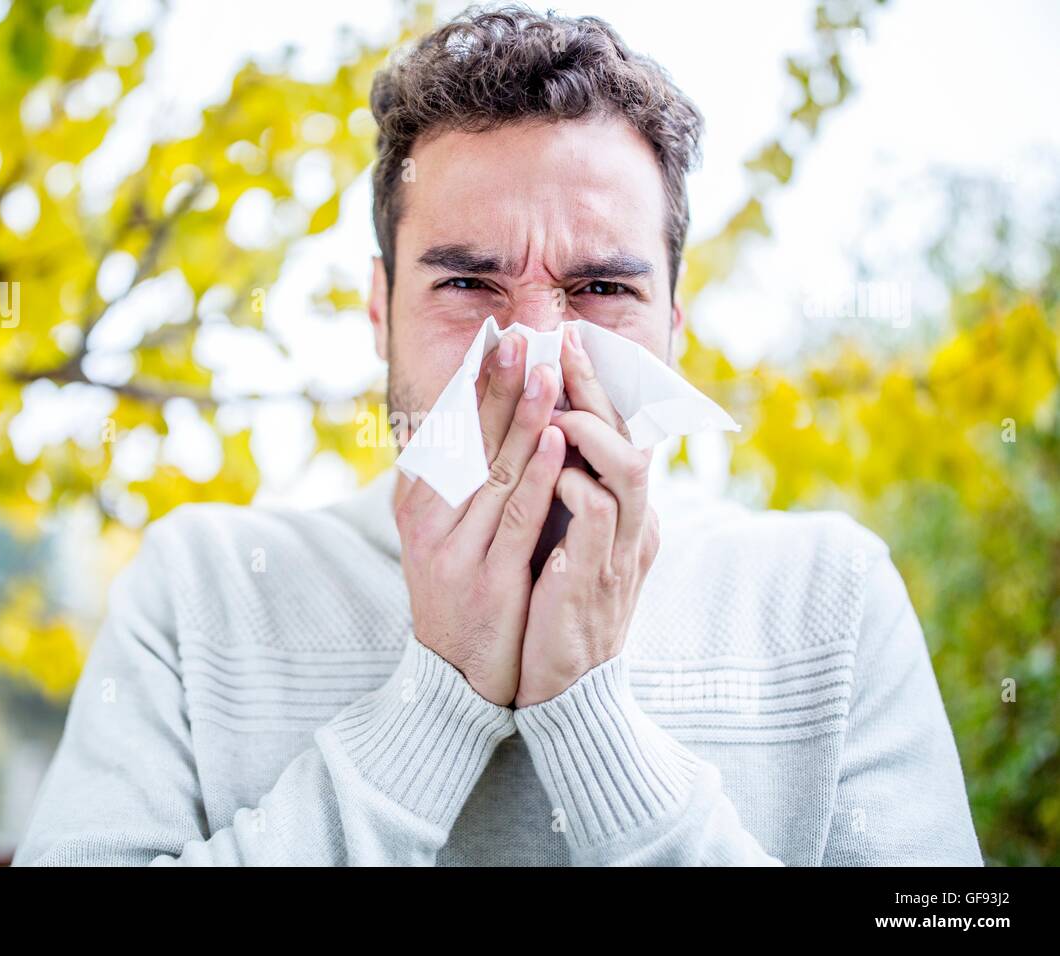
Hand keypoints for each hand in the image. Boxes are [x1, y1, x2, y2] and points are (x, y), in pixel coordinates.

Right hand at [396, 331, 564, 705]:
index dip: (473, 385)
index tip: (497, 340)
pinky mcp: (487, 579)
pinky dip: (538, 474)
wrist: (456, 678)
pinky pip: (517, 517)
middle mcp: (429, 523)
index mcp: (417, 505)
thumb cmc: (459, 595)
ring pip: (494, 471)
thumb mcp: (443, 536)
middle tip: (522, 337)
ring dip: (523, 417)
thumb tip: (463, 421)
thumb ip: (451, 484)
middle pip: (467, 442)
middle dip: (496, 385)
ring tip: (547, 373)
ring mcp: (456, 551)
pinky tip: (555, 439)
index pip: (446, 433)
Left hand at [515, 324, 660, 707]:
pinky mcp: (597, 577)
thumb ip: (549, 492)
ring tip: (553, 404)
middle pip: (627, 436)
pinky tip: (553, 466)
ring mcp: (618, 549)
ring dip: (589, 430)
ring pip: (625, 470)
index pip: (612, 433)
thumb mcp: (555, 540)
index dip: (590, 386)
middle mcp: (629, 521)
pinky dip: (578, 485)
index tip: (562, 341)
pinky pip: (599, 519)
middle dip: (594, 387)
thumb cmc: (550, 605)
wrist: (561, 685)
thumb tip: (513, 437)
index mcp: (617, 509)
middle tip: (563, 342)